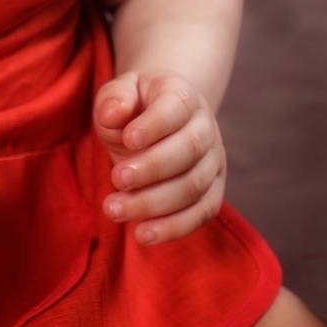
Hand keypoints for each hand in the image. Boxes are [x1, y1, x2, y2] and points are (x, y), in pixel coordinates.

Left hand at [92, 71, 226, 245]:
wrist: (158, 120)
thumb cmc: (134, 106)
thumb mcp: (119, 93)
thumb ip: (114, 99)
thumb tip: (113, 114)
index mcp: (183, 97)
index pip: (175, 109)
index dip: (154, 126)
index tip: (127, 139)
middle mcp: (205, 128)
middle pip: (188, 150)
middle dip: (151, 168)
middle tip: (117, 178)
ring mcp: (213, 162)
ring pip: (193, 186)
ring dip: (153, 203)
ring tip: (114, 209)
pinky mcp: (213, 192)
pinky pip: (201, 214)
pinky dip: (173, 227)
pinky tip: (142, 233)